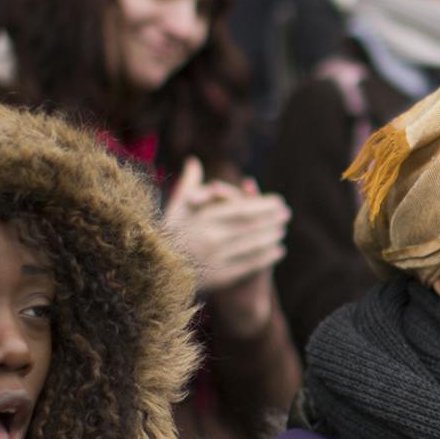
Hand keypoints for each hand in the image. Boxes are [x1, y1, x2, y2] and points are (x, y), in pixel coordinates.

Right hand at [164, 161, 290, 335]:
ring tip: (282, 231)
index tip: (278, 201)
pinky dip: (266, 257)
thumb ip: (188, 186)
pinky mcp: (220, 277)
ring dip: (271, 237)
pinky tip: (278, 252)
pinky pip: (249, 265)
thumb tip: (193, 161)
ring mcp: (217, 258)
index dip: (263, 205)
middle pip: (251, 226)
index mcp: (203, 219)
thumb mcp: (174, 209)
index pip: (242, 209)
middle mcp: (212, 237)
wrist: (153, 272)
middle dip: (272, 220)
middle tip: (286, 214)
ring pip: (253, 245)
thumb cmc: (163, 236)